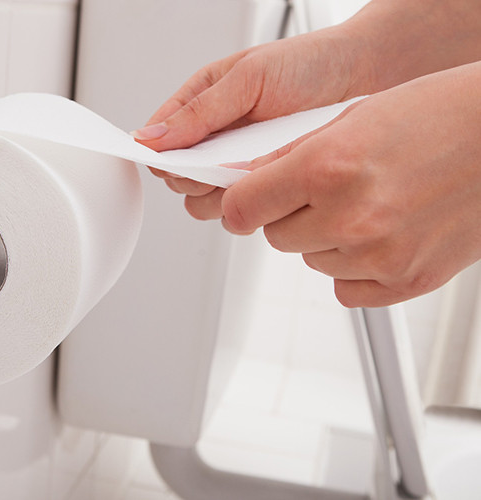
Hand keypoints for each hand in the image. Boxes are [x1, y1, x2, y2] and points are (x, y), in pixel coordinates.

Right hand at [131, 28, 362, 198]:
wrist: (364, 77)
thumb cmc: (309, 64)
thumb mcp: (249, 77)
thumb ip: (199, 111)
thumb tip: (151, 136)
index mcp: (200, 104)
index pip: (159, 143)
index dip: (165, 157)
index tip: (185, 160)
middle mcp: (215, 138)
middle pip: (179, 180)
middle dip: (197, 179)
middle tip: (225, 164)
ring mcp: (238, 164)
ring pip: (207, 201)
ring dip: (224, 194)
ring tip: (253, 169)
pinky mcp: (264, 183)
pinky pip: (243, 207)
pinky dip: (253, 200)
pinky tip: (272, 178)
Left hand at [208, 64, 480, 306]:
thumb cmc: (440, 116)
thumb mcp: (352, 119)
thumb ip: (292, 158)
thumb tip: (247, 184)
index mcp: (328, 167)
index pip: (241, 209)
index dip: (240, 204)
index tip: (246, 203)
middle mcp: (350, 217)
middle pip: (276, 237)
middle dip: (288, 216)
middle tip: (323, 192)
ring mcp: (380, 255)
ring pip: (311, 261)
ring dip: (325, 240)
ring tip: (367, 205)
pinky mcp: (406, 281)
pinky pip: (346, 289)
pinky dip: (354, 268)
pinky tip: (381, 235)